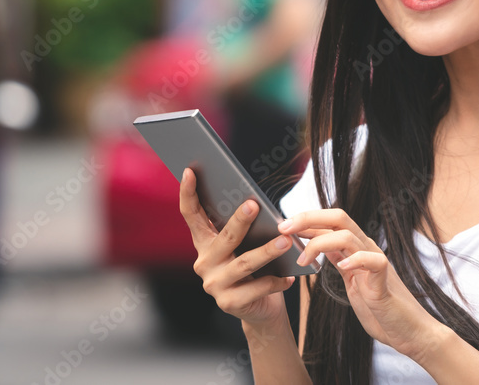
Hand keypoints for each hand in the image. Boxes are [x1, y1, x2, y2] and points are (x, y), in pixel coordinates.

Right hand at [178, 167, 295, 326]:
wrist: (261, 309)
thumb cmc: (256, 270)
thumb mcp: (247, 246)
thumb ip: (244, 230)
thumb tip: (256, 204)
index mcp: (205, 243)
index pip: (191, 215)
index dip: (188, 193)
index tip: (189, 171)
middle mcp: (204, 262)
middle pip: (224, 238)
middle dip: (239, 221)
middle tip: (254, 205)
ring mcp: (214, 284)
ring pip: (244, 263)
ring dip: (266, 251)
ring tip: (285, 242)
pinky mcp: (228, 303)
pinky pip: (256, 288)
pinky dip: (275, 281)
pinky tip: (290, 276)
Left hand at [278, 209, 444, 362]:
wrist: (407, 331)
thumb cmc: (377, 307)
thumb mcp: (349, 279)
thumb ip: (335, 259)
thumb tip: (312, 244)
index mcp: (356, 248)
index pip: (330, 221)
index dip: (305, 219)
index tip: (282, 224)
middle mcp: (366, 248)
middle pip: (339, 218)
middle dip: (308, 218)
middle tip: (284, 228)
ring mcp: (376, 262)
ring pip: (349, 235)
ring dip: (320, 243)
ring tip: (303, 260)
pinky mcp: (385, 281)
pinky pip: (373, 261)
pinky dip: (356, 260)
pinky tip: (342, 266)